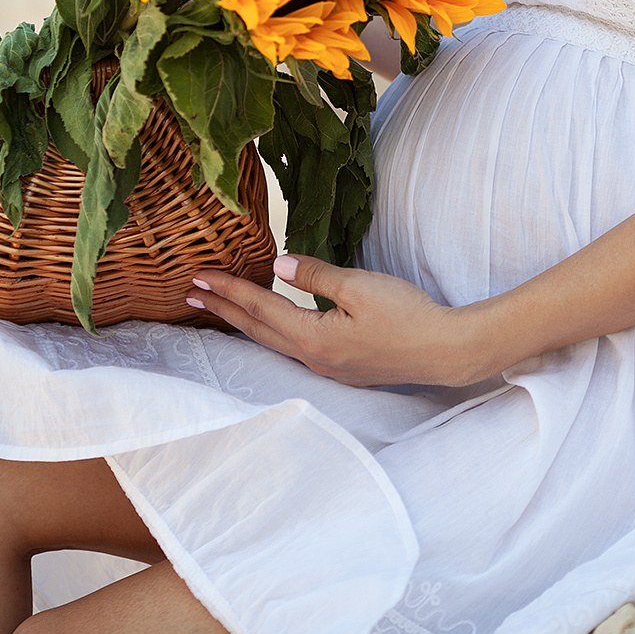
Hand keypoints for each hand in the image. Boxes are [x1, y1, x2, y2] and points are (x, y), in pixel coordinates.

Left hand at [185, 255, 491, 387]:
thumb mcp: (359, 286)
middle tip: (190, 293)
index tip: (198, 277)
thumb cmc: (407, 315)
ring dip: (243, 322)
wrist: (444, 350)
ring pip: (271, 342)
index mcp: (312, 338)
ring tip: (220, 308)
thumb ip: (315, 276)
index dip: (228, 290)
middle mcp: (312, 359)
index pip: (260, 308)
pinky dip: (269, 331)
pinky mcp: (341, 367)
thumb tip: (275, 266)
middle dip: (223, 310)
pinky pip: (291, 347)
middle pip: (257, 330)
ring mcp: (327, 367)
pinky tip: (270, 325)